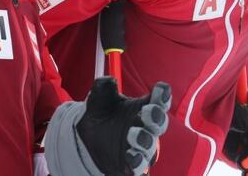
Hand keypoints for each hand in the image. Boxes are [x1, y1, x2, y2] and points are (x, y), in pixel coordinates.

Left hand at [44, 77, 170, 175]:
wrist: (85, 138)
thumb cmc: (100, 113)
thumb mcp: (99, 98)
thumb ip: (103, 86)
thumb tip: (109, 80)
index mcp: (144, 107)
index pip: (160, 100)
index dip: (162, 94)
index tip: (159, 89)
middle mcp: (147, 128)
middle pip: (159, 123)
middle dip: (156, 117)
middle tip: (148, 112)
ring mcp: (142, 148)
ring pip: (151, 148)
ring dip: (145, 141)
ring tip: (133, 135)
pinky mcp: (133, 166)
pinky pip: (141, 170)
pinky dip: (138, 166)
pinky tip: (131, 162)